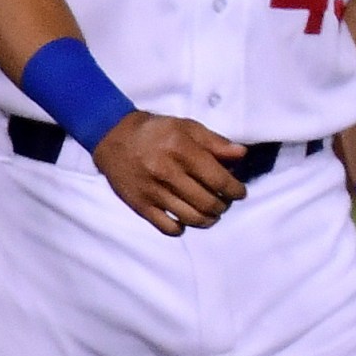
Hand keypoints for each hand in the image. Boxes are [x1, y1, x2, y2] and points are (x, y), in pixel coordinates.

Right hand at [92, 113, 246, 235]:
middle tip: (225, 202)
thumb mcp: (188, 127)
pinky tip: (186, 220)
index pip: (218, 179)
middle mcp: (167, 172)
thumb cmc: (157, 131)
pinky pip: (167, 227)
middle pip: (207, 202)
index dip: (235, 190)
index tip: (240, 192)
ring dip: (208, 219)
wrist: (114, 138)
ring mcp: (152, 191)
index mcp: (182, 150)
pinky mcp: (140, 205)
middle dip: (223, 205)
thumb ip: (216, 142)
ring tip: (212, 213)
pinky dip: (182, 228)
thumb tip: (242, 154)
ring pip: (190, 217)